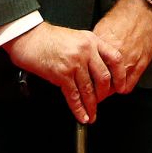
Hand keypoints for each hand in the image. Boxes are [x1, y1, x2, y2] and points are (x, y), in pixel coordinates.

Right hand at [5, 23, 119, 122]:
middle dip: (104, 94)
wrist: (29, 37)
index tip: (121, 86)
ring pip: (89, 89)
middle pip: (104, 77)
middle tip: (102, 102)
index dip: (120, 75)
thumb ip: (89, 50)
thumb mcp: (76, 37)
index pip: (115, 58)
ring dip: (91, 106)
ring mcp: (74, 63)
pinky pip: (73, 95)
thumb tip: (98, 70)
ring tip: (92, 115)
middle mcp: (86, 51)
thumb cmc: (49, 37)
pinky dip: (78, 109)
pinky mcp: (61, 74)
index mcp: (92, 40)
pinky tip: (81, 115)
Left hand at [91, 0, 151, 94]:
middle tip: (93, 89)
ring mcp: (129, 62)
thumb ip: (94, 45)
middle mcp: (114, 56)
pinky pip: (128, 85)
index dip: (85, 80)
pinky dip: (122, 88)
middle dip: (95, 88)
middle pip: (100, 83)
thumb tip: (85, 56)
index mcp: (102, 46)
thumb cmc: (124, 16)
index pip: (89, 72)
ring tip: (105, 88)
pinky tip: (119, 84)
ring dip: (109, 90)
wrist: (145, 9)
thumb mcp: (102, 27)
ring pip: (113, 88)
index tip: (84, 82)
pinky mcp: (141, 65)